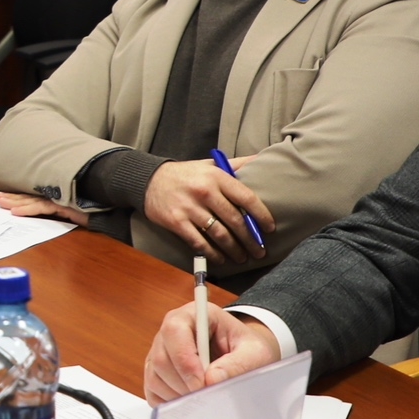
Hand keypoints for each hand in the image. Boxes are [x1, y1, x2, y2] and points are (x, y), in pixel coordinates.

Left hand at [0, 191, 88, 226]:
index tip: (5, 198)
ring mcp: (61, 200)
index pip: (35, 197)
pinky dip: (28, 210)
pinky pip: (43, 207)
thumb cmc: (94, 213)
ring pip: (33, 201)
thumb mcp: (72, 215)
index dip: (20, 197)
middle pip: (31, 197)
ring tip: (2, 203)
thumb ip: (59, 212)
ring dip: (16, 202)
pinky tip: (16, 212)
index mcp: (58, 198)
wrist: (111, 213)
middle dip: (14, 198)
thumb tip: (40, 213)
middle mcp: (58, 197)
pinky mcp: (65, 205)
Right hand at [143, 158, 273, 265]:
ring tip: (242, 257)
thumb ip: (236, 165)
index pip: (246, 198)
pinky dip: (212, 254)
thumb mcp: (210, 165)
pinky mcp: (177, 222)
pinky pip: (199, 243)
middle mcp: (204, 192)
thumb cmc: (186, 174)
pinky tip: (221, 259)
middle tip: (259, 251)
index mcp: (216, 176)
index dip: (261, 215)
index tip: (269, 228)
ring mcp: (190, 208)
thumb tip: (262, 159)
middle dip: (250, 239)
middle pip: (235, 221)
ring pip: (219, 235)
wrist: (149, 180)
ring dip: (234, 250)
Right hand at [143, 301, 278, 402]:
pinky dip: (169, 402)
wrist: (244, 357)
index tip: (202, 384)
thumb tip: (212, 379)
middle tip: (206, 396)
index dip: (185, 360)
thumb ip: (237, 364)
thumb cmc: (247, 350)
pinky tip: (189, 401)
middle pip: (161, 358)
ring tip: (202, 398)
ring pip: (154, 377)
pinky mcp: (156, 372)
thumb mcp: (254, 354)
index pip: (174, 330)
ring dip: (177, 394)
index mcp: (193, 315)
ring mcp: (160, 351)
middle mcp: (171, 330)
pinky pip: (153, 391)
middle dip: (183, 384)